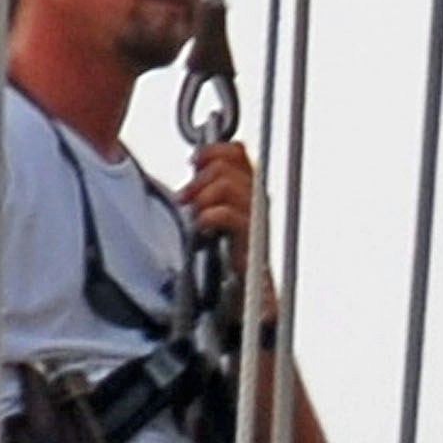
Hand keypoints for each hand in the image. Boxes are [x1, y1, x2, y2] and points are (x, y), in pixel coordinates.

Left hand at [182, 139, 266, 311]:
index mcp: (250, 188)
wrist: (243, 291)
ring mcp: (256, 217)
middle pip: (228, 166)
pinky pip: (228, 214)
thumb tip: (195, 166)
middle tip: (185, 196)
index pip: (238, 152)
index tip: (194, 162)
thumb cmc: (228, 254)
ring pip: (228, 185)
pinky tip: (202, 227)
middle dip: (200, 178)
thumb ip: (210, 188)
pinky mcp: (250, 238)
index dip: (214, 151)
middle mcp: (257, 199)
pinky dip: (208, 216)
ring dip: (203, 197)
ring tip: (194, 213)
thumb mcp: (215, 212)